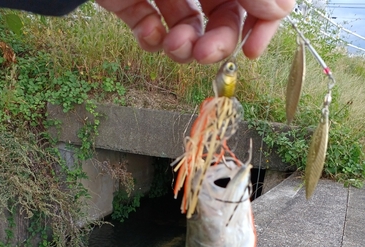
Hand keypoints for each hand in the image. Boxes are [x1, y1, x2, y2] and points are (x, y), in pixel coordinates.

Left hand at [96, 0, 294, 63]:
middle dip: (216, 43)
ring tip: (173, 46)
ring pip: (188, 28)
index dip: (264, 23)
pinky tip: (149, 32)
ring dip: (185, 47)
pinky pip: (149, 26)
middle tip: (204, 55)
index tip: (254, 50)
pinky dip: (151, 38)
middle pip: (224, 16)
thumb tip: (280, 7)